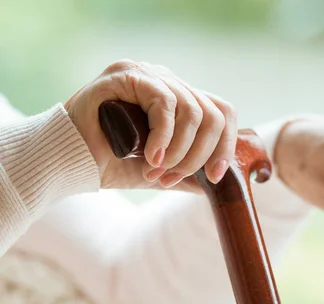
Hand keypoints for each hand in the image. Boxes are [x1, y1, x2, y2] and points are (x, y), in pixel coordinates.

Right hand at [65, 60, 236, 190]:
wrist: (70, 162)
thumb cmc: (113, 163)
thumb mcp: (163, 170)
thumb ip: (190, 173)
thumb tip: (219, 183)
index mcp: (180, 98)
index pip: (221, 113)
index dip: (226, 146)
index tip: (214, 177)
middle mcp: (167, 81)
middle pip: (212, 114)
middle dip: (199, 155)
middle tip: (172, 178)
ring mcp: (148, 74)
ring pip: (192, 110)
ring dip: (179, 150)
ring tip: (157, 170)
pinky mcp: (127, 74)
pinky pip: (164, 103)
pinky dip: (164, 136)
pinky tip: (152, 157)